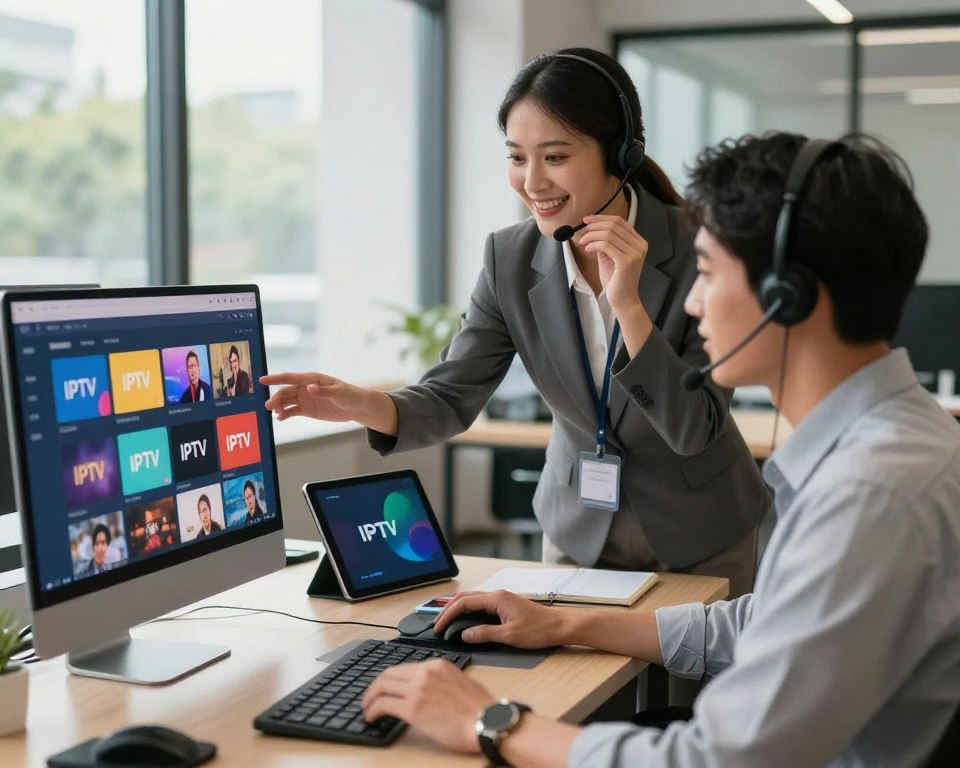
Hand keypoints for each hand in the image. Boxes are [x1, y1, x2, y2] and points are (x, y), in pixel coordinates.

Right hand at [259, 371, 366, 421]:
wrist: (357, 407)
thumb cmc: (350, 395)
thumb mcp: (338, 392)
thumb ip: (323, 391)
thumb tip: (310, 387)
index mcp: (312, 379)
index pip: (290, 377)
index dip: (275, 378)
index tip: (262, 380)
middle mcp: (305, 387)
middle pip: (286, 391)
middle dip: (276, 397)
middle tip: (269, 406)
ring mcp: (305, 399)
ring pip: (287, 401)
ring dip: (279, 406)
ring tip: (275, 413)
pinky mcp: (307, 410)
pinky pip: (292, 411)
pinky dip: (285, 414)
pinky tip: (279, 418)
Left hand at [362, 659, 493, 752]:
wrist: (487, 721)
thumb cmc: (481, 709)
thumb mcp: (460, 682)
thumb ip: (442, 680)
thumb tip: (430, 690)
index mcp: (437, 665)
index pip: (404, 667)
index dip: (390, 679)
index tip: (385, 688)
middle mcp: (425, 673)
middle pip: (388, 674)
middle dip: (375, 686)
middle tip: (370, 698)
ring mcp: (417, 689)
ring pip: (382, 686)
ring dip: (370, 698)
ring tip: (367, 708)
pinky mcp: (412, 708)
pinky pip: (383, 704)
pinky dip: (372, 710)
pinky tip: (371, 717)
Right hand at [433, 590, 566, 647]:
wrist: (560, 626)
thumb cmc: (540, 630)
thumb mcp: (509, 636)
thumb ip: (484, 634)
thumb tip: (464, 634)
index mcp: (496, 599)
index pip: (464, 603)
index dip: (448, 615)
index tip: (438, 627)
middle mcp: (497, 595)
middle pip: (465, 598)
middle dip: (448, 609)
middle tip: (437, 624)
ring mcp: (502, 599)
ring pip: (472, 599)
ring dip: (457, 609)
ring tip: (446, 622)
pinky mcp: (505, 605)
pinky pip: (481, 604)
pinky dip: (468, 610)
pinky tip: (465, 619)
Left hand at [575, 214, 648, 313]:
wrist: (622, 300)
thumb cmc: (615, 280)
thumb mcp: (609, 256)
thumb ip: (605, 242)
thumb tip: (592, 229)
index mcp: (638, 242)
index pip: (620, 221)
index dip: (601, 218)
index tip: (587, 220)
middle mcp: (640, 245)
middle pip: (614, 225)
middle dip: (595, 225)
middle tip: (582, 230)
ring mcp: (635, 253)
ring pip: (608, 234)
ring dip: (591, 236)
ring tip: (583, 242)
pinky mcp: (627, 261)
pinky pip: (606, 245)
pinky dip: (594, 244)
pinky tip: (587, 249)